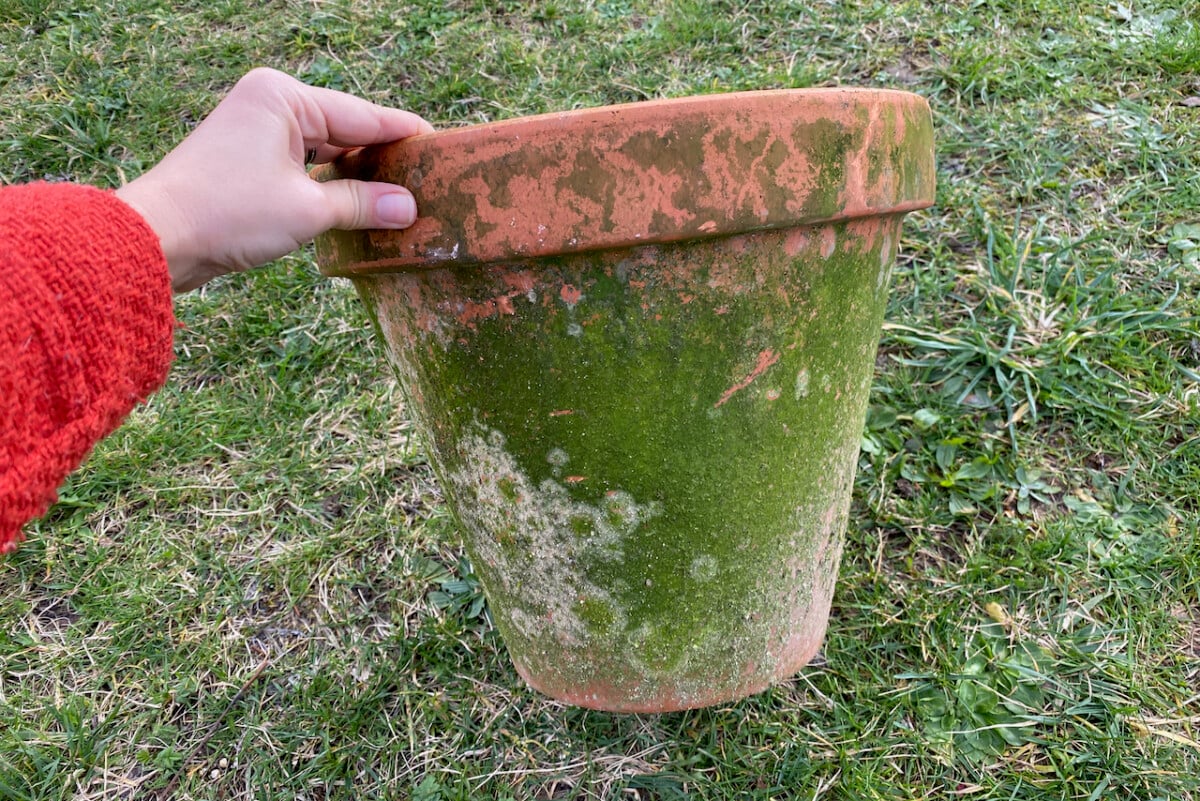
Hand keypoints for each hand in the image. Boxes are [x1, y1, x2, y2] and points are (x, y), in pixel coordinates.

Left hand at [116, 68, 433, 291]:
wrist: (155, 239)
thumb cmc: (227, 213)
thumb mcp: (307, 210)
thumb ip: (363, 204)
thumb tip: (410, 207)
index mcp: (284, 97)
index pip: (362, 115)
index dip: (404, 135)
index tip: (442, 148)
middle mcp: (269, 104)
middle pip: (345, 131)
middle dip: (382, 160)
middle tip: (428, 183)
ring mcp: (256, 132)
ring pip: (326, 153)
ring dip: (357, 179)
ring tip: (402, 201)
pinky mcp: (248, 161)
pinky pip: (304, 168)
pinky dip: (330, 188)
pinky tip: (360, 208)